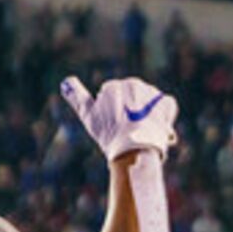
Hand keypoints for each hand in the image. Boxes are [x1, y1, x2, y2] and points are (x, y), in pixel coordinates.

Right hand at [59, 75, 177, 161]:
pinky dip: (164, 116)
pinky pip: (166, 105)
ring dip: (147, 114)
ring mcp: (150, 93)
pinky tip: (158, 127)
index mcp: (114, 86)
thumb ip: (77, 97)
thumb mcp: (88, 117)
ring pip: (149, 103)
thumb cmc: (109, 135)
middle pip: (133, 99)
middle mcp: (133, 84)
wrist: (133, 150)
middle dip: (132, 112)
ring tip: (142, 132)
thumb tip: (66, 81)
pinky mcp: (165, 103)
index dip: (114, 115)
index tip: (115, 127)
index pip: (115, 99)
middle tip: (129, 132)